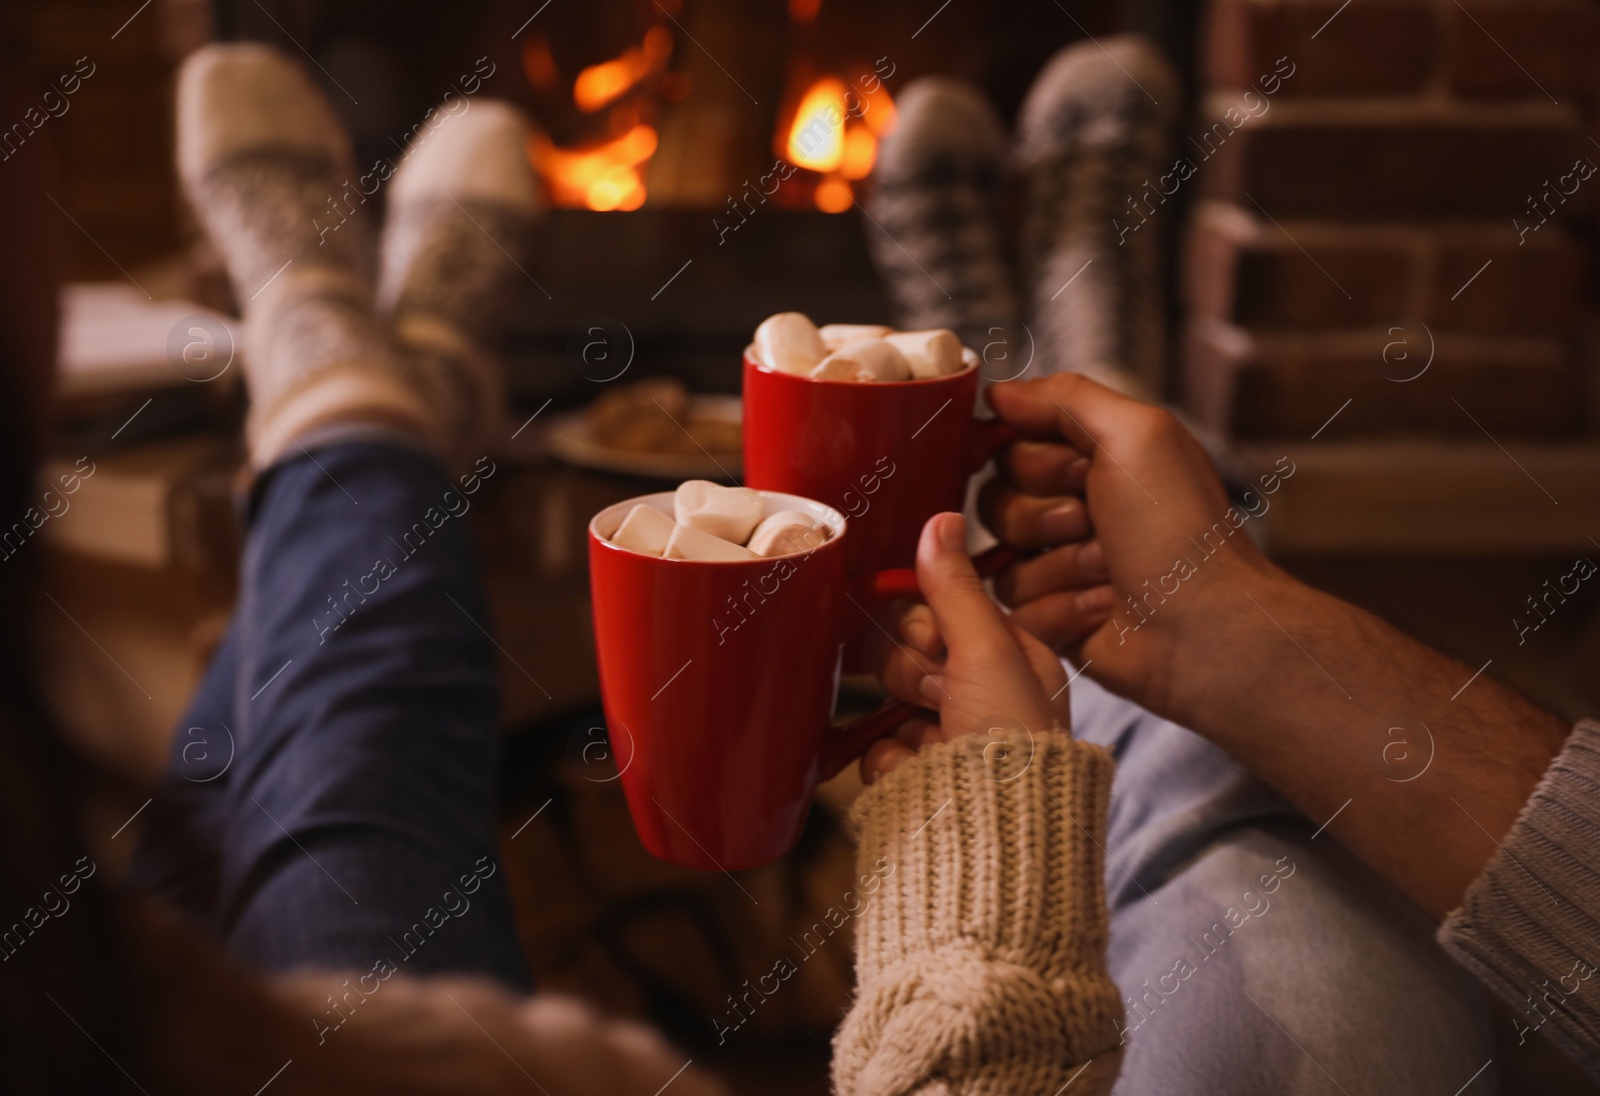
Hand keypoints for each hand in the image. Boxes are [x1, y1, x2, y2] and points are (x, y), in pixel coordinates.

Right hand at [863, 512, 1069, 783]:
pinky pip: (879, 746)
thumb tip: (943, 518)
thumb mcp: (987, 652)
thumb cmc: (1009, 747)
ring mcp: (949, 741)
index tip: (933, 635)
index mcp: (1017, 664)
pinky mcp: (916, 780)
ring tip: (929, 739)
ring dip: (903, 712)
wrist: (990, 843)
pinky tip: (914, 774)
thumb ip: (955, 588)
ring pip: (893, 695)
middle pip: (917, 649)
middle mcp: (986, 700)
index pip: (954, 611)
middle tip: (936, 689)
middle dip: (916, 667)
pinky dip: (889, 759)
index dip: (932, 618)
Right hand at [982, 373, 1284, 716]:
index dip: (1026, 457)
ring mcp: (1058, 564)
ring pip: (1000, 556)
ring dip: (1059, 564)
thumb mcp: (1135, 433)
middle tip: (1096, 521)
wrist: (1205, 625)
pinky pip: (1014, 607)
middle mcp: (1070, 507)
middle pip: (994, 498)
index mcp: (1091, 458)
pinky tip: (1104, 609)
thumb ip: (1063, 397)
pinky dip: (1061, 608)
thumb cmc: (1180, 528)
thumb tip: (998, 391)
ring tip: (1110, 571)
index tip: (1069, 468)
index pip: (1009, 443)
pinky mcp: (1050, 617)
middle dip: (1044, 513)